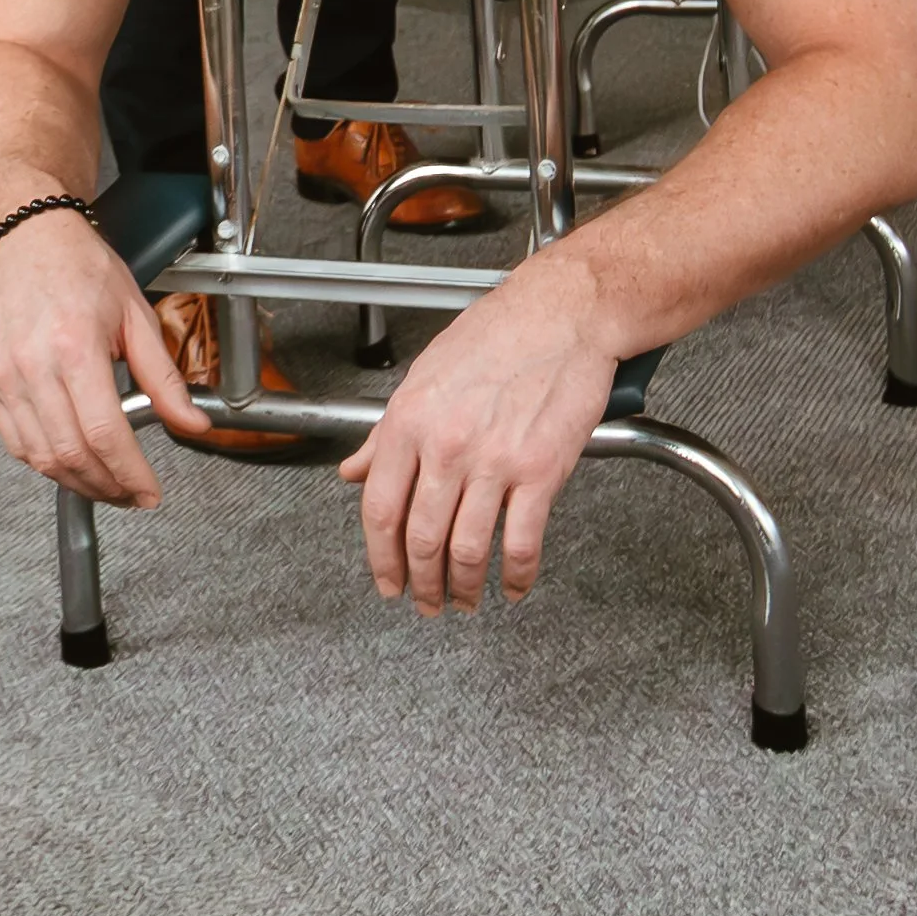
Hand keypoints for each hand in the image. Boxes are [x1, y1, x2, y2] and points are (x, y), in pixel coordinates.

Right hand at [0, 210, 211, 505]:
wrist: (28, 237)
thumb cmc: (80, 268)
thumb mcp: (136, 316)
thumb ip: (165, 378)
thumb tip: (193, 423)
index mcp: (76, 347)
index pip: (106, 435)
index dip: (130, 475)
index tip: (148, 491)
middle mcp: (33, 365)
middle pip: (71, 454)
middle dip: (108, 487)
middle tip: (131, 493)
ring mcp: (3, 375)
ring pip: (39, 457)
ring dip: (76, 481)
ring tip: (104, 482)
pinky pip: (14, 441)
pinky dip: (43, 461)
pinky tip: (68, 459)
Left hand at [338, 259, 618, 612]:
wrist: (562, 313)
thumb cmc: (497, 334)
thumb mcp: (424, 375)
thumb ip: (386, 432)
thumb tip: (354, 469)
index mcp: (409, 421)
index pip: (379, 509)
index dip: (380, 558)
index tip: (387, 581)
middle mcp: (445, 445)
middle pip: (420, 540)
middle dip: (421, 584)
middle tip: (426, 602)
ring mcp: (494, 461)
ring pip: (467, 551)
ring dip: (465, 589)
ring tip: (466, 601)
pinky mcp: (540, 472)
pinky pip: (521, 543)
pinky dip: (517, 577)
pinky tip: (515, 586)